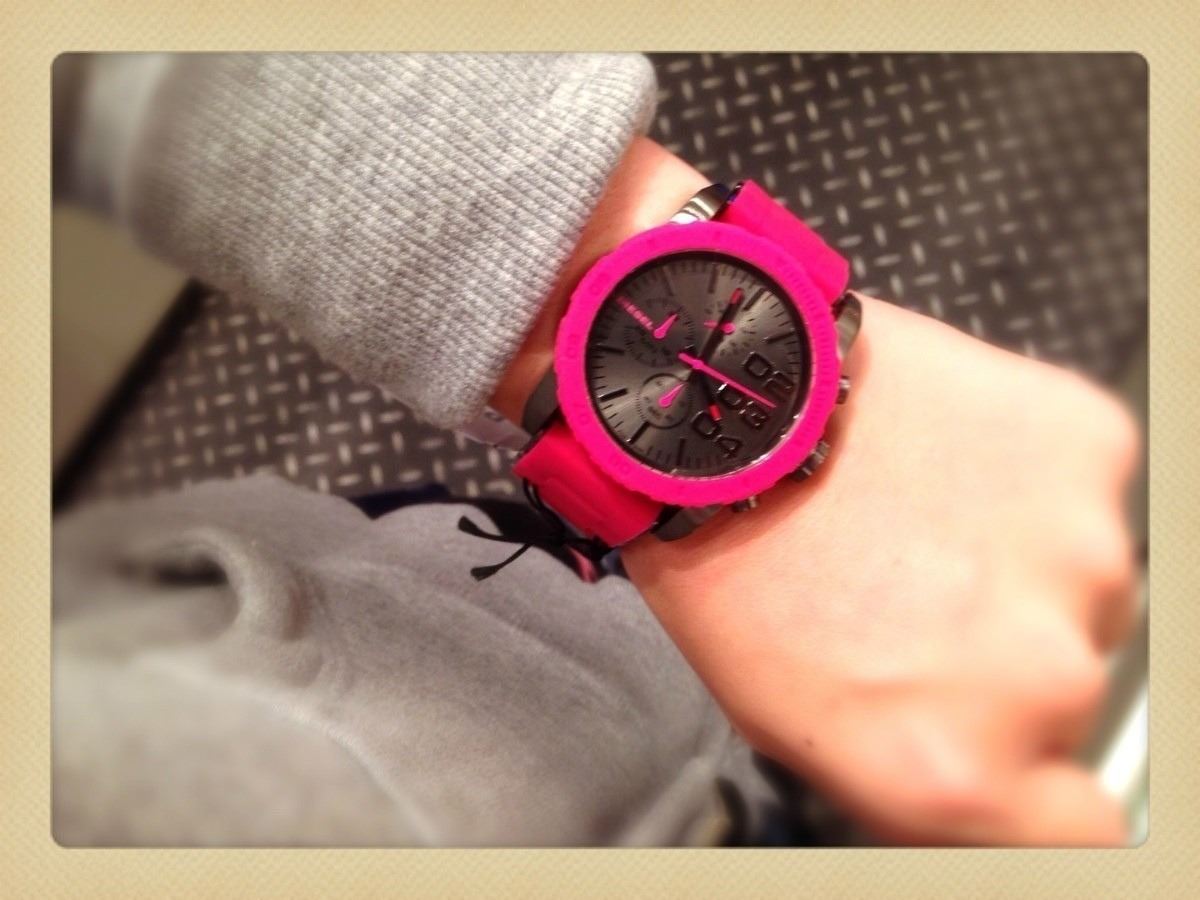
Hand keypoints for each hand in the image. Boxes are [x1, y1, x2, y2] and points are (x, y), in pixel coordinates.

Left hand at [624, 296, 1138, 844]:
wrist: (721, 411)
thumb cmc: (728, 559)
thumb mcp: (790, 725)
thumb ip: (917, 774)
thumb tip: (977, 780)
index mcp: (952, 767)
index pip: (1075, 824)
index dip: (1035, 781)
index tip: (1007, 745)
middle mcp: (1034, 676)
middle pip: (1070, 694)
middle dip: (1004, 655)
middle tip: (913, 600)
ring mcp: (1076, 553)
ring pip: (1088, 588)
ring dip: (1023, 564)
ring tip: (918, 521)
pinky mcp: (1086, 447)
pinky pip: (1086, 489)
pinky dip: (1030, 478)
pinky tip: (943, 462)